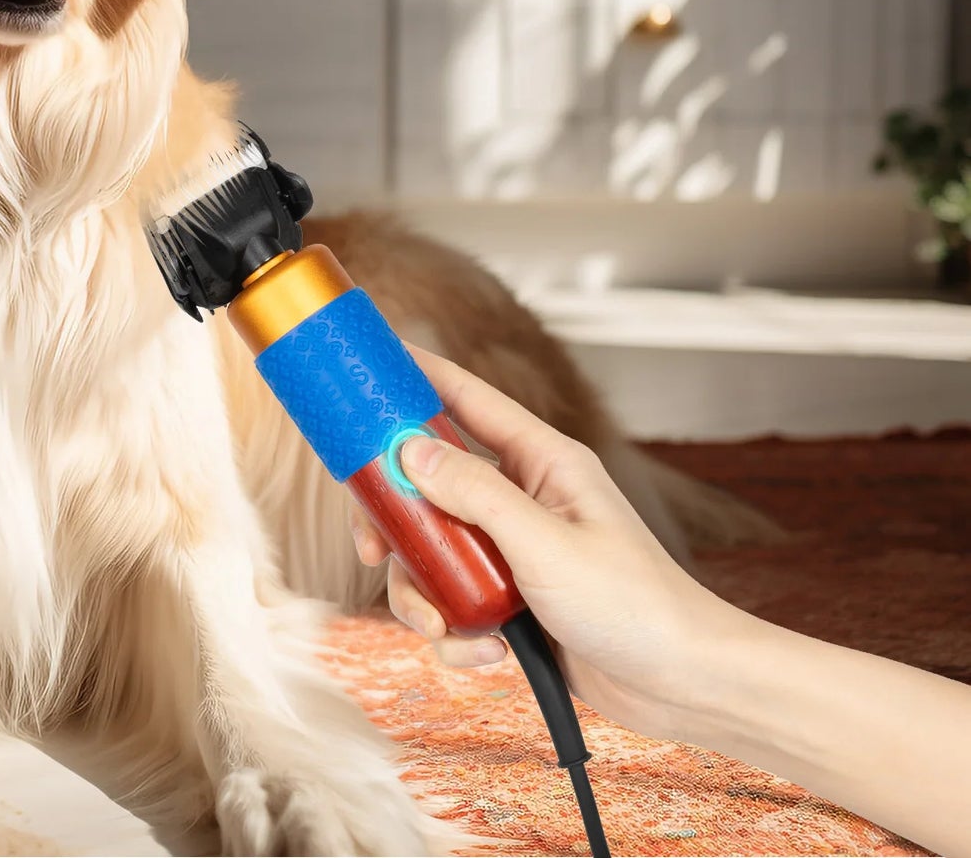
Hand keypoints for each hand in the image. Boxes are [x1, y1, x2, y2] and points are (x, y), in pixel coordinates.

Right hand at [351, 346, 746, 740]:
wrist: (680, 686)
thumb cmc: (635, 605)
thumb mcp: (544, 545)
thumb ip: (474, 493)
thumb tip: (409, 449)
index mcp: (541, 461)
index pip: (468, 398)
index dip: (417, 375)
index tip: (369, 364)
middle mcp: (521, 497)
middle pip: (428, 482)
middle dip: (396, 520)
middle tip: (373, 547)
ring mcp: (512, 550)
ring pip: (430, 551)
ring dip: (424, 594)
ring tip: (445, 628)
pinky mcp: (508, 600)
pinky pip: (452, 602)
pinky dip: (456, 632)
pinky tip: (489, 655)